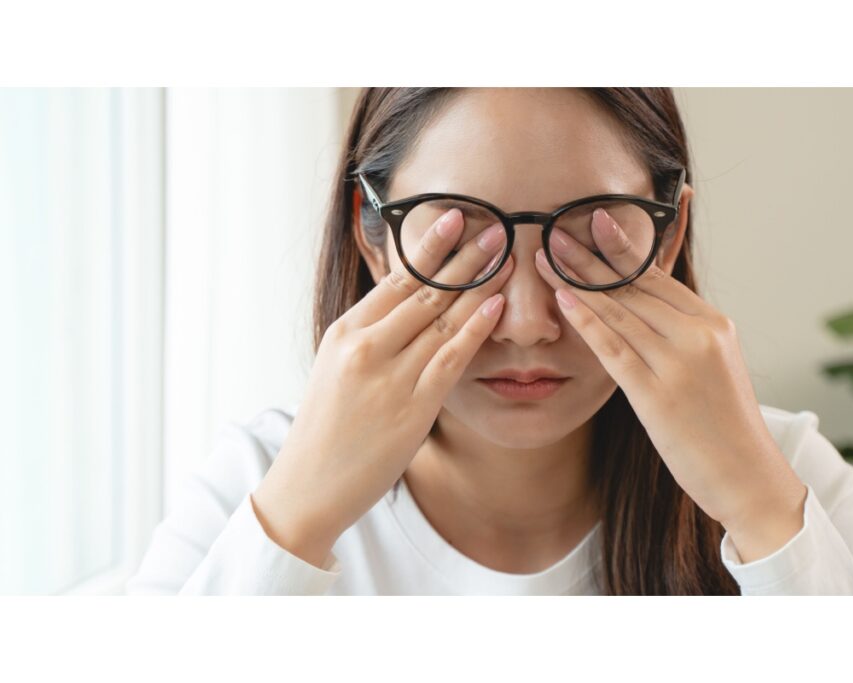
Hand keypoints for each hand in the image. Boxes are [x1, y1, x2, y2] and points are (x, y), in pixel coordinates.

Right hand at [252, 209, 512, 567]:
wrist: (310, 484)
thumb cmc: (327, 426)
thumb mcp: (335, 366)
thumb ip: (369, 333)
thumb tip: (402, 298)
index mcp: (345, 333)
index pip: (394, 279)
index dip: (428, 247)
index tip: (453, 218)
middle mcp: (366, 348)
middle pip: (423, 291)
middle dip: (462, 255)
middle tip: (493, 226)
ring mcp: (390, 377)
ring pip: (442, 318)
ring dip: (478, 284)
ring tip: (505, 255)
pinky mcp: (413, 407)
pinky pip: (451, 359)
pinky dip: (476, 329)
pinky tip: (497, 306)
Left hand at [533, 212, 807, 562]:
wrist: (750, 477)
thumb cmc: (726, 427)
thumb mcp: (715, 367)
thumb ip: (685, 337)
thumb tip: (647, 314)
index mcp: (714, 324)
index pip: (659, 276)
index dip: (621, 248)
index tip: (594, 219)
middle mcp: (698, 335)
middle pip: (635, 285)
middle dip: (590, 255)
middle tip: (555, 225)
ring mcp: (678, 363)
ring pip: (619, 310)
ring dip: (577, 280)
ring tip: (547, 255)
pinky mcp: (658, 395)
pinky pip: (614, 349)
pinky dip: (586, 321)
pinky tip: (562, 300)